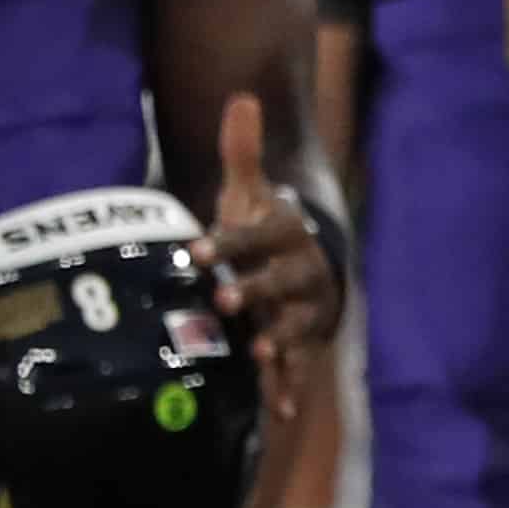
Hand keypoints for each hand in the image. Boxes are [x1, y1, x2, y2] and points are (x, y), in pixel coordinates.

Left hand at [196, 95, 338, 395]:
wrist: (313, 269)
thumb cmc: (266, 231)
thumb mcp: (253, 191)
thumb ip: (242, 152)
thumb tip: (241, 97)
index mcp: (285, 235)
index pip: (257, 234)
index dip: (229, 241)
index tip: (195, 249)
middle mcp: (302, 273)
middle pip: (282, 281)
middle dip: (257, 290)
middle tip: (227, 298)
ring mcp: (304, 311)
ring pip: (295, 325)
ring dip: (281, 340)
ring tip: (261, 353)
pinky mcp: (304, 342)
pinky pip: (300, 366)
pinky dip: (291, 387)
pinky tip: (282, 410)